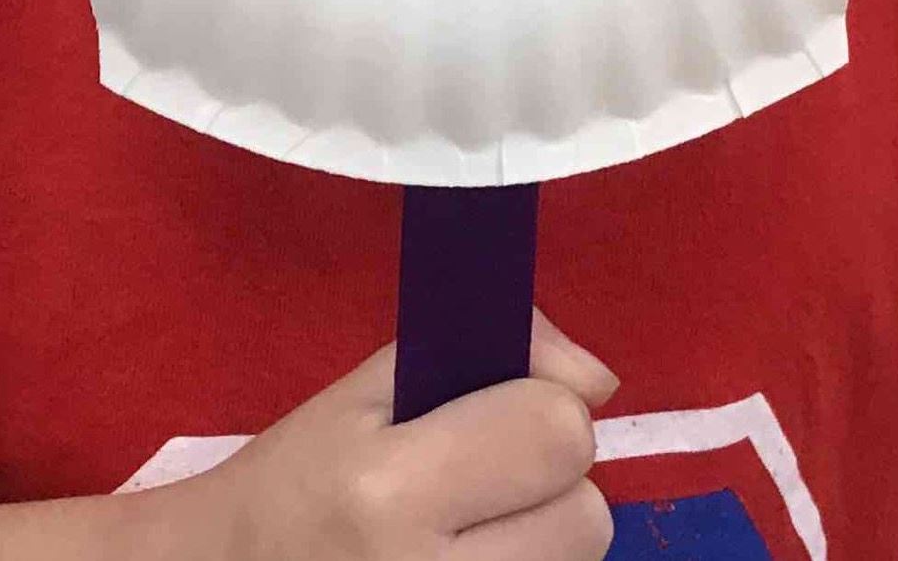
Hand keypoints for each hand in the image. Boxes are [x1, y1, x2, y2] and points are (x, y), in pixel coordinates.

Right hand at [189, 313, 618, 560]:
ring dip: (543, 547)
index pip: (556, 432)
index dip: (543, 409)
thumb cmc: (297, 483)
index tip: (499, 416)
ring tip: (471, 539)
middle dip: (550, 488)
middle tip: (482, 486)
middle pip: (588, 519)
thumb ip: (484, 356)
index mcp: (388, 491)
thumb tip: (600, 379)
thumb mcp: (365, 395)